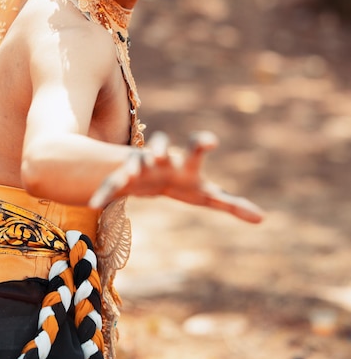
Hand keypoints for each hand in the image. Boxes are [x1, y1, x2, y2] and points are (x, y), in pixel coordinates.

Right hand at [89, 131, 263, 223]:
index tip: (210, 140)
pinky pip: (111, 185)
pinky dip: (103, 193)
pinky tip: (94, 204)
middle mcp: (161, 159)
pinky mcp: (121, 178)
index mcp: (184, 164)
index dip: (201, 144)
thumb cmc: (182, 183)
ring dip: (133, 166)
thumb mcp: (204, 194)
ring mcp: (140, 166)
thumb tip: (263, 218)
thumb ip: (231, 203)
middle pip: (161, 147)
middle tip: (161, 153)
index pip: (195, 149)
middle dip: (161, 149)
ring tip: (131, 174)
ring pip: (135, 162)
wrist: (149, 173)